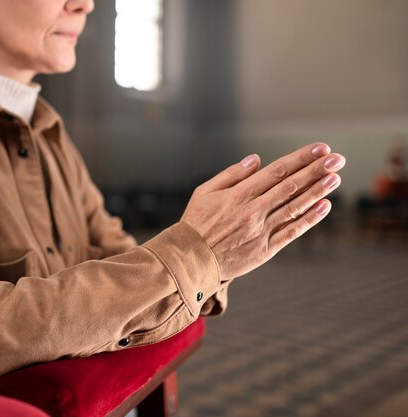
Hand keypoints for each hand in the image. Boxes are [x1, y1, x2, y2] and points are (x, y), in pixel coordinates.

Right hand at [181, 143, 344, 280]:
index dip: (300, 159)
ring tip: (335, 178)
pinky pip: (291, 232)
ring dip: (317, 192)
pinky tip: (324, 207)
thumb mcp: (204, 192)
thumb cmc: (195, 224)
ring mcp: (260, 231)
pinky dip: (309, 220)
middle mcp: (252, 211)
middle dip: (316, 171)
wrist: (189, 260)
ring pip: (294, 208)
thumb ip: (231, 174)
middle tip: (337, 159)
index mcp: (238, 195)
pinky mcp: (264, 250)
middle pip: (290, 187)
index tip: (319, 149)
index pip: (276, 172)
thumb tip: (256, 159)